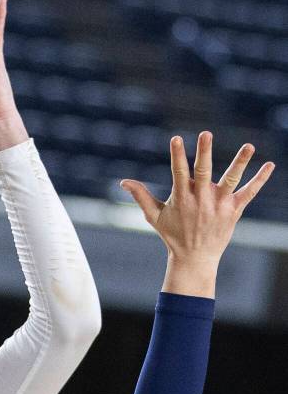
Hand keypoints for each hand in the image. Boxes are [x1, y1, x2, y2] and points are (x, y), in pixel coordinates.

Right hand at [121, 133, 274, 296]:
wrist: (194, 259)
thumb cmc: (173, 235)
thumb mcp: (154, 216)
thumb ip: (141, 196)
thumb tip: (123, 182)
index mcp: (182, 198)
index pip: (179, 172)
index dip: (177, 155)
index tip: (176, 138)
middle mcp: (201, 200)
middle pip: (204, 172)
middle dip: (204, 153)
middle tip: (206, 134)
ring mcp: (219, 205)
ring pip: (231, 180)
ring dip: (239, 162)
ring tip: (249, 146)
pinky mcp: (234, 211)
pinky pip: (249, 193)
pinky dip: (260, 180)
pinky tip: (270, 165)